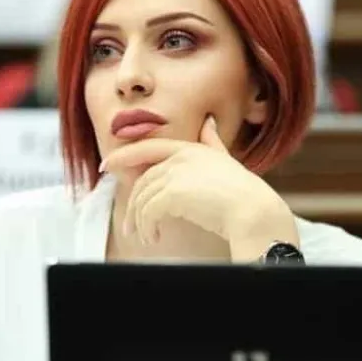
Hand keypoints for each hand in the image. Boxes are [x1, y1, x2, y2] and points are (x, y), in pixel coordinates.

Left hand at [101, 115, 298, 261]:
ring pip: (143, 198)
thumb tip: (209, 122)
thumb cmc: (244, 193)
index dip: (124, 155)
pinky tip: (153, 238)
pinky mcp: (173, 194)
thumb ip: (212, 143)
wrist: (255, 212)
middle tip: (130, 227)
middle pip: (143, 180)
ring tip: (145, 238)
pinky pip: (148, 212)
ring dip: (139, 221)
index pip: (149, 147)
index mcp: (192, 148)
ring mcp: (176, 174)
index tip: (106, 165)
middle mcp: (181, 157)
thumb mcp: (225, 161)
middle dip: (132, 204)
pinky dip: (146, 227)